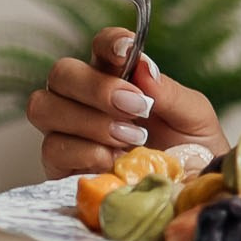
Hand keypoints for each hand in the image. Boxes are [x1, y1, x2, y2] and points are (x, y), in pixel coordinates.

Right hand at [26, 29, 229, 179]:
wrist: (189, 197)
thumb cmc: (191, 153)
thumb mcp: (194, 119)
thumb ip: (171, 93)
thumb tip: (144, 68)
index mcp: (119, 79)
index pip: (101, 46)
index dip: (109, 43)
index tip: (127, 51)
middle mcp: (86, 100)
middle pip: (61, 73)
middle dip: (95, 87)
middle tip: (136, 107)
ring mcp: (68, 132)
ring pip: (45, 107)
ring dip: (89, 121)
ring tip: (131, 140)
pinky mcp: (60, 167)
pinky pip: (53, 148)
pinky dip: (85, 152)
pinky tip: (114, 162)